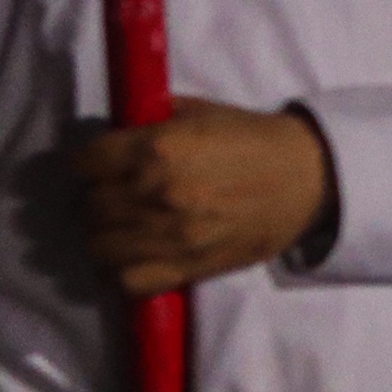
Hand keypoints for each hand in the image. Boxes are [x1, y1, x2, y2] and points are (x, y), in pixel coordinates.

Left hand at [75, 96, 335, 296]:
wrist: (306, 179)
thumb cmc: (254, 139)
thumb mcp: (200, 111)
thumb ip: (153, 119)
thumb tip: (117, 128)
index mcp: (157, 149)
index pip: (85, 163)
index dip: (88, 162)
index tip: (98, 164)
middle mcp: (155, 194)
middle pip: (89, 205)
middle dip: (96, 197)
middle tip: (113, 193)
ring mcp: (169, 236)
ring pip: (99, 245)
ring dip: (105, 234)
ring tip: (122, 225)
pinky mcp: (186, 268)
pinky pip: (127, 280)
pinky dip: (123, 269)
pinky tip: (136, 254)